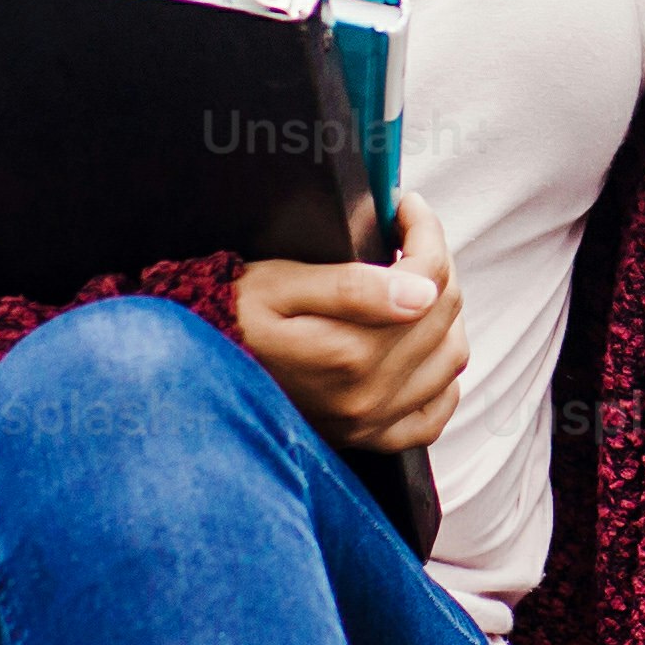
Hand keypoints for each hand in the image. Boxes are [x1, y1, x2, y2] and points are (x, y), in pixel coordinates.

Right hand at [231, 201, 462, 455]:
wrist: (194, 373)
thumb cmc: (232, 319)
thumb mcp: (280, 287)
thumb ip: (353, 288)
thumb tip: (424, 291)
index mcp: (350, 352)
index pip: (429, 278)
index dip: (425, 231)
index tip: (404, 207)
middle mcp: (368, 394)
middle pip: (444, 312)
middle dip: (435, 263)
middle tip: (406, 238)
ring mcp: (370, 420)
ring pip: (451, 356)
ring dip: (444, 314)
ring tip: (413, 284)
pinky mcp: (367, 437)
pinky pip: (433, 413)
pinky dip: (440, 377)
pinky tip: (420, 347)